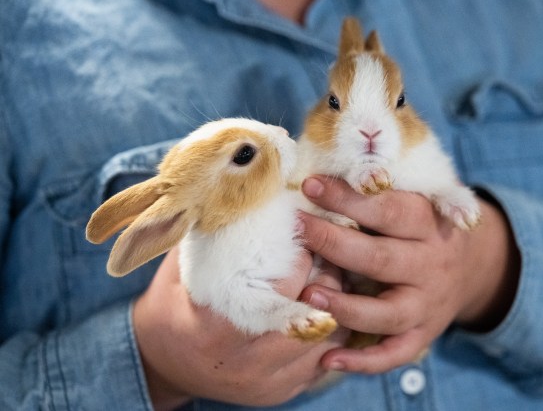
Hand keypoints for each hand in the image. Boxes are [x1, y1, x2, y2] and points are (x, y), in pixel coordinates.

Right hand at [133, 247, 347, 410]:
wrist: (164, 360)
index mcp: (216, 331)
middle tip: (330, 254)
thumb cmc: (173, 303)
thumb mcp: (184, 267)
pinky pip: (323, 359)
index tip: (304, 236)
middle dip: (328, 281)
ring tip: (333, 277)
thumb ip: (217, 237)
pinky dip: (331, 331)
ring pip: (326, 342)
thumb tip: (251, 192)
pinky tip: (326, 306)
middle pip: (311, 319)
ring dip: (337, 307)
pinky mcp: (281, 392)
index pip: (278, 291)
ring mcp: (266, 384)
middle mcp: (244, 365)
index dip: (299, 259)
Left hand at [298, 176, 519, 373]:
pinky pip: (394, 354)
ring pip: (387, 313)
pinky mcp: (422, 335)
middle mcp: (430, 265)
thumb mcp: (417, 198)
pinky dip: (363, 362)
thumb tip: (321, 173)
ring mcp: (427, 305)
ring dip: (347, 307)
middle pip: (381, 258)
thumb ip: (380, 189)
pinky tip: (329, 360)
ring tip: (309, 296)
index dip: (348, 198)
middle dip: (335, 243)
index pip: (387, 209)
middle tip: (298, 230)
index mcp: (428, 224)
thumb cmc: (424, 225)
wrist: (472, 265)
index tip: (310, 185)